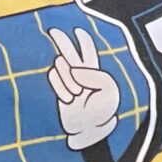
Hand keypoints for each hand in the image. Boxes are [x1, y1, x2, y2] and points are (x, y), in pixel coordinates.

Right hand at [46, 25, 121, 151]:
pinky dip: (61, 87)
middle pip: (68, 51)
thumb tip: (73, 70)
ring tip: (77, 95)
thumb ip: (94, 74)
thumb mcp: (108, 89)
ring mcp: (67, 83)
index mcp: (94, 72)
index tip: (77, 30)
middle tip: (52, 30)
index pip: (88, 51)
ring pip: (61, 65)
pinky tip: (69, 100)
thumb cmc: (102, 111)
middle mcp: (78, 75)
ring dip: (68, 78)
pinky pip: (54, 78)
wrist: (89, 131)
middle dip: (61, 40)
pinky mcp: (58, 92)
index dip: (83, 40)